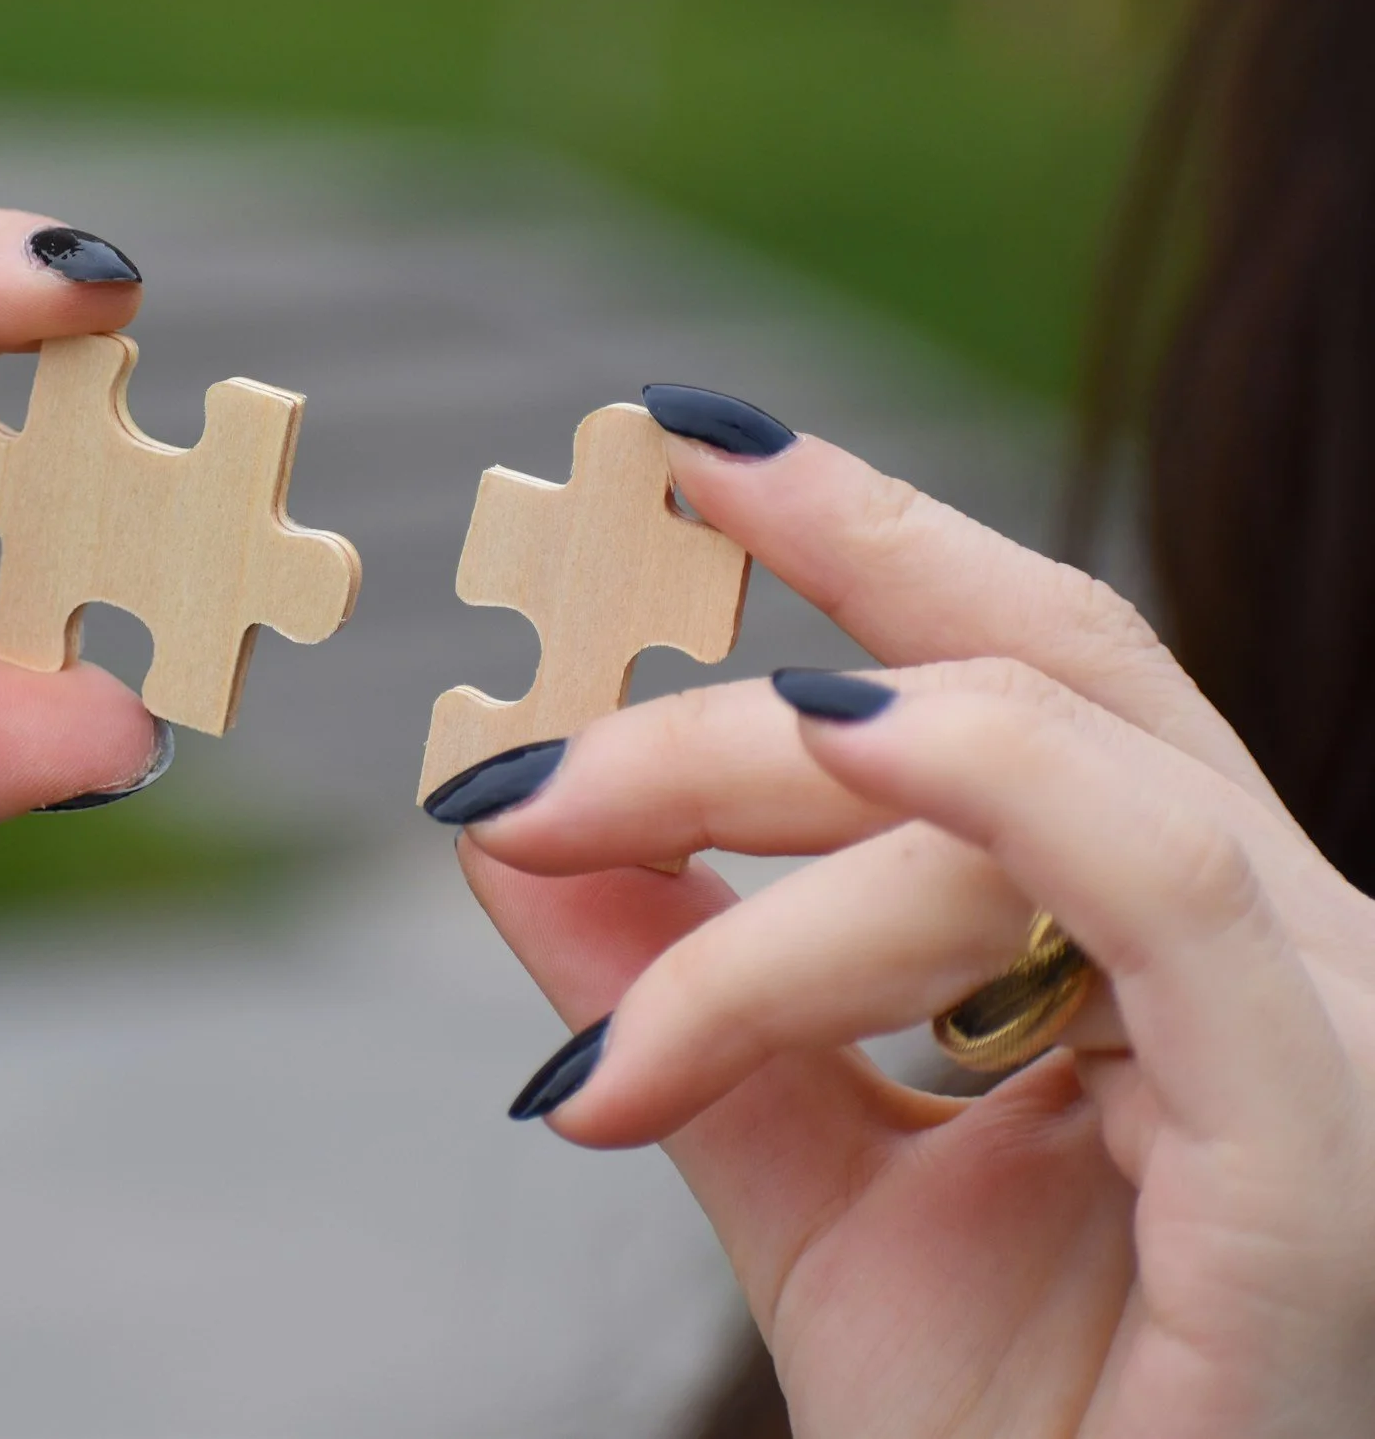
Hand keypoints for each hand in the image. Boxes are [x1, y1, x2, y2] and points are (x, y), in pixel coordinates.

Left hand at [449, 407, 1374, 1437]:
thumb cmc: (1003, 1423)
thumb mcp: (787, 1162)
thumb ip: (668, 988)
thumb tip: (501, 827)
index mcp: (1184, 940)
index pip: (1037, 675)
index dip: (876, 537)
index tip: (684, 451)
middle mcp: (1287, 948)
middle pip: (1004, 693)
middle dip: (728, 696)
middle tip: (507, 763)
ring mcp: (1331, 1029)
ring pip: (1020, 781)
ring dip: (743, 788)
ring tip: (540, 833)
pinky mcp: (1324, 1142)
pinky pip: (1158, 882)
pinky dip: (985, 782)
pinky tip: (824, 746)